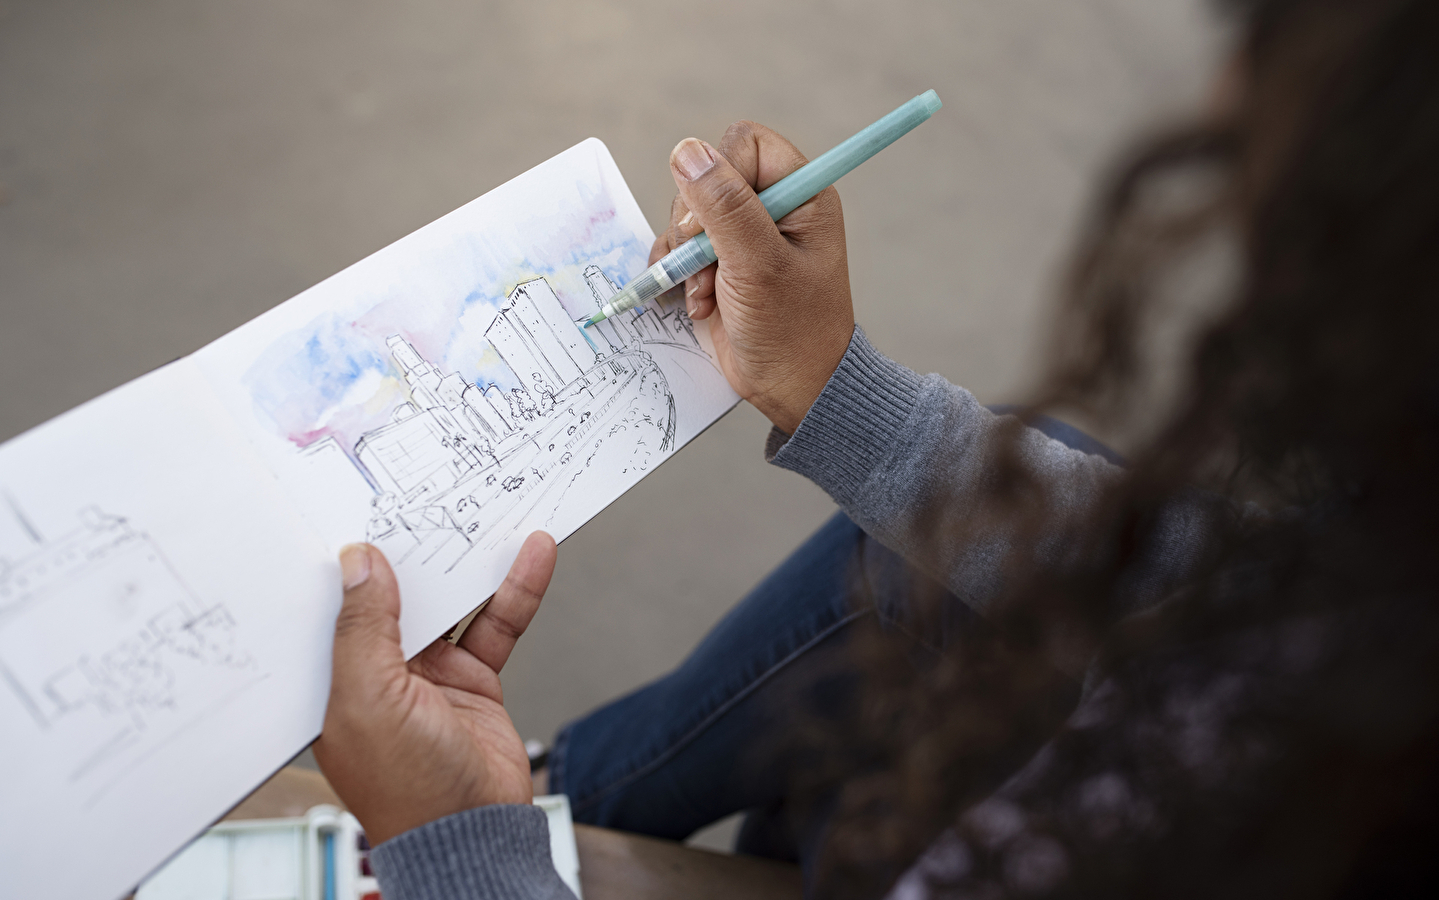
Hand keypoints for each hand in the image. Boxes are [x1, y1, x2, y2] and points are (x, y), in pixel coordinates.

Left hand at [313, 532, 557, 845]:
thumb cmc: (409, 790)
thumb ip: (364, 627)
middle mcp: (379, 673)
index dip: (351, 559)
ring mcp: (429, 676)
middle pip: (398, 595)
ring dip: (470, 562)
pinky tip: (531, 556)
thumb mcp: (371, 699)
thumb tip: (358, 563)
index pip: (337, 605)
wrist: (475, 834)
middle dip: (415, 549)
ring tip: (486, 511)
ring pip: (451, 603)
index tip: (363, 509)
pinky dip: (515, 590)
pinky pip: (495, 624)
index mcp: (336, 680)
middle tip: (428, 497)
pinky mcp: (473, 681)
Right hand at [655, 121, 854, 434]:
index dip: (718, 174)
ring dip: (685, 257)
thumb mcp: (758, 265)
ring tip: (706, 294)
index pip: (744, 143)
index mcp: (801, 194)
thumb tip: (686, 152)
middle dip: (694, 225)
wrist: (793, 388)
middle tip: (705, 265)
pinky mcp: (719, 262)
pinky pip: (679, 247)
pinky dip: (678, 274)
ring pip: (687, 214)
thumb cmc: (793, 330)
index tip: (708, 224)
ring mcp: (743, 235)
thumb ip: (724, 207)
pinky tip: (699, 304)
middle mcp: (773, 206)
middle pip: (706, 176)